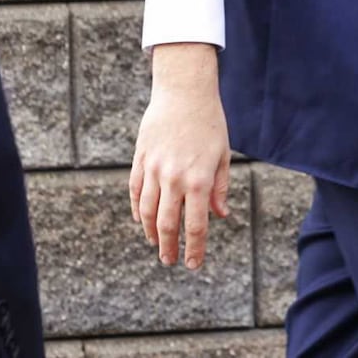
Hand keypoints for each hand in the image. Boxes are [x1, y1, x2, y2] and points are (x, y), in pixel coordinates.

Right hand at [129, 43, 230, 269]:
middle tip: (169, 261)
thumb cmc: (210, 122)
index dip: (194, 249)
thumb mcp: (222, 154)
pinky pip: (136, 192)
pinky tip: (142, 220)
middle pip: (168, 225)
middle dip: (169, 247)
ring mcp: (154, 170)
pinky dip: (138, 210)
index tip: (193, 265)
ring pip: (148, 212)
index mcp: (199, 180)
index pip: (196, 225)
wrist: (184, 92)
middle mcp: (174, 179)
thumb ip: (219, 187)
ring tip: (156, 244)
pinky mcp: (140, 160)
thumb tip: (220, 215)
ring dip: (151, 232)